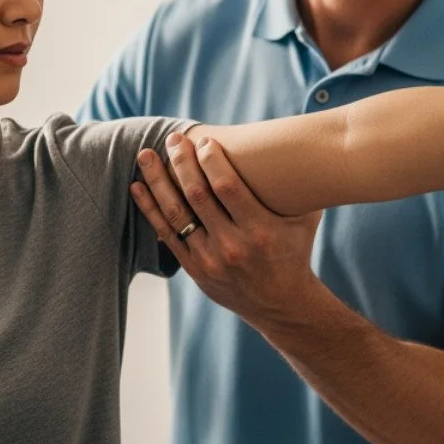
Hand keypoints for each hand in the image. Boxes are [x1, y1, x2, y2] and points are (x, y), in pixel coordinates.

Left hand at [131, 133, 322, 324]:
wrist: (281, 305)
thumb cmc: (294, 252)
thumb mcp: (305, 220)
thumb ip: (303, 186)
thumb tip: (305, 143)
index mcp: (260, 230)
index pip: (228, 187)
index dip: (212, 160)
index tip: (203, 139)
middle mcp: (233, 246)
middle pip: (197, 196)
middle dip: (182, 163)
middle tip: (173, 138)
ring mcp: (210, 260)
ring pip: (176, 214)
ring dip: (158, 181)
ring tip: (146, 155)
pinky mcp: (195, 269)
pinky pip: (167, 235)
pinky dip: (150, 209)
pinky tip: (138, 187)